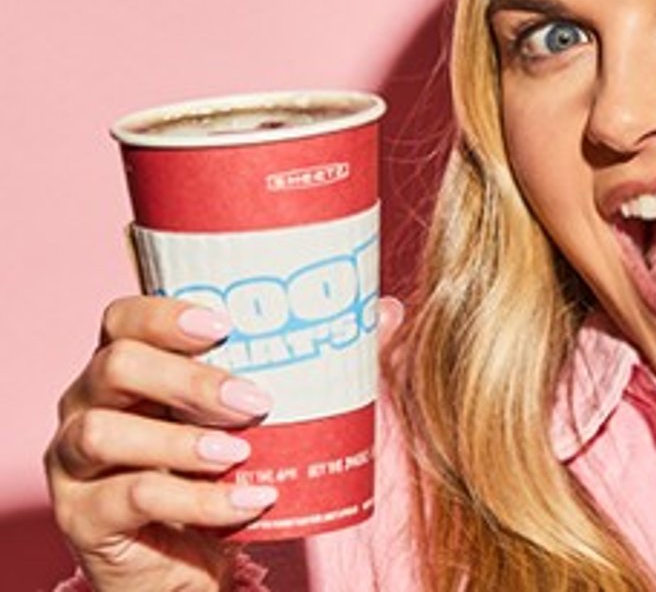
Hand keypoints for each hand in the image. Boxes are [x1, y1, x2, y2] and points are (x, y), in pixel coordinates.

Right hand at [44, 297, 276, 591]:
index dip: (165, 316)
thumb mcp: (230, 423)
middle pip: (115, 367)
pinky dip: (199, 500)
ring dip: (181, 441)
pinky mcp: (81, 516)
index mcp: (119, 371)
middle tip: (255, 401)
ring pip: (104, 432)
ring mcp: (71, 463)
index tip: (224, 326)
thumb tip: (361, 333)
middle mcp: (83, 407)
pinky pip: (133, 498)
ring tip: (241, 454)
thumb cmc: (207, 475)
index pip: (121, 321)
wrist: (178, 563)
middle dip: (189, 380)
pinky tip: (249, 500)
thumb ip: (263, 385)